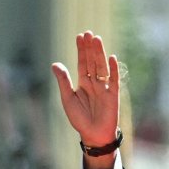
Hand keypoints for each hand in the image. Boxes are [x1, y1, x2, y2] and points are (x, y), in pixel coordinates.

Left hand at [50, 31, 120, 168]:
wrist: (93, 135)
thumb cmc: (79, 118)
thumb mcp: (68, 98)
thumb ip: (63, 81)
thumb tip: (54, 64)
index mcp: (83, 83)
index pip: (83, 62)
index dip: (81, 50)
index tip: (80, 36)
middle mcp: (94, 82)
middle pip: (92, 61)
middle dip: (90, 48)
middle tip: (88, 33)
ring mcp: (105, 87)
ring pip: (102, 67)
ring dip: (100, 53)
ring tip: (97, 40)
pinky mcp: (113, 95)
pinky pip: (114, 80)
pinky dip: (113, 70)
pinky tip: (111, 58)